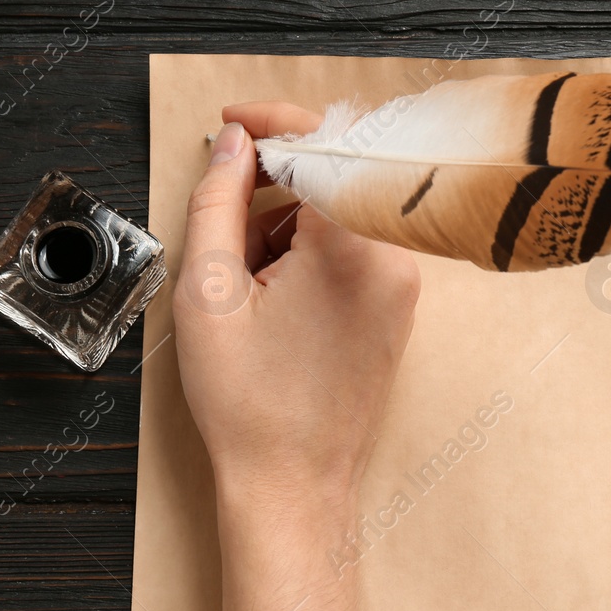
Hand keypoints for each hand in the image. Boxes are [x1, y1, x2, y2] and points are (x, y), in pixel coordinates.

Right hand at [173, 102, 420, 518]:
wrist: (292, 487)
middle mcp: (394, 259)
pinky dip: (310, 254)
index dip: (267, 124)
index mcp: (352, 247)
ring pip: (339, 214)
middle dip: (270, 190)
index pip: (320, 143)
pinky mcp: (398, 309)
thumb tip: (233, 145)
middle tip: (224, 233)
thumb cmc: (250, 406)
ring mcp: (403, 287)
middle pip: (330, 178)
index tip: (229, 124)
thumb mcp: (207, 292)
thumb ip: (217, 201)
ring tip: (247, 288)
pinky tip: (275, 300)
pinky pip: (355, 249)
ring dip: (287, 226)